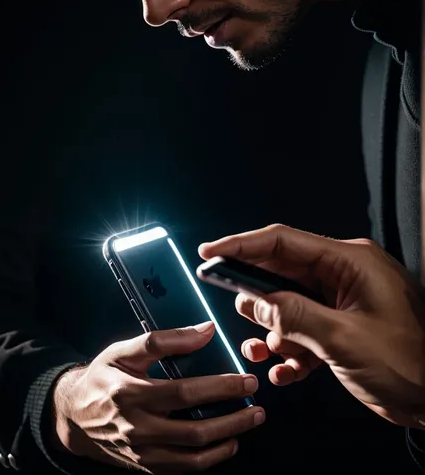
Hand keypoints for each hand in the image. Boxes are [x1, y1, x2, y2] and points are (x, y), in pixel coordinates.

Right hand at [51, 322, 264, 471]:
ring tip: (248, 425)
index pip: (185, 393)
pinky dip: (209, 460)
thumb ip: (164, 340)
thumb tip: (206, 330)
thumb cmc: (102, 377)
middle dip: (233, 419)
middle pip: (195, 430)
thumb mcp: (124, 351)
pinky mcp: (145, 467)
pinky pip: (182, 470)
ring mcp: (141, 453)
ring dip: (227, 442)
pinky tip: (225, 444)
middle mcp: (137, 428)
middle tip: (257, 407)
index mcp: (131, 394)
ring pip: (193, 457)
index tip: (246, 380)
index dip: (220, 387)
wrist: (73, 417)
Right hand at [199, 224, 424, 428]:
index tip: (210, 252)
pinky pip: (303, 329)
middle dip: (257, 299)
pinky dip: (290, 349)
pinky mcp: (343, 326)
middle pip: (282, 274)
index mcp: (349, 261)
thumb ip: (294, 317)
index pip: (283, 242)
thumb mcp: (344, 340)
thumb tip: (255, 303)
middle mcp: (344, 275)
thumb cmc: (411, 364)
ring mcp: (343, 301)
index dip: (241, 245)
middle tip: (238, 313)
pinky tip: (287, 372)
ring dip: (273, 331)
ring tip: (267, 352)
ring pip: (288, 306)